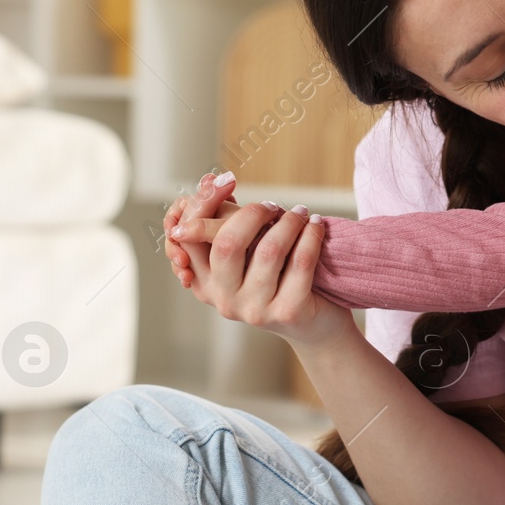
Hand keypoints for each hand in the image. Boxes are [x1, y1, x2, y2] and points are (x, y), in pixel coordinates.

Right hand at [168, 174, 350, 346]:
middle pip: (227, 243)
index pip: (189, 237)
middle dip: (251, 213)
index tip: (224, 180)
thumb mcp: (247, 253)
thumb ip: (227, 223)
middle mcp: (223, 299)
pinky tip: (316, 225)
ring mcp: (254, 309)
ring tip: (302, 212)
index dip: (203, 204)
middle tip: (272, 205)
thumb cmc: (277, 280)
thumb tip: (209, 178)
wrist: (314, 326)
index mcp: (204, 282)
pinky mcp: (288, 311)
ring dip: (289, 221)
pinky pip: (300, 262)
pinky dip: (311, 235)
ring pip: (269, 250)